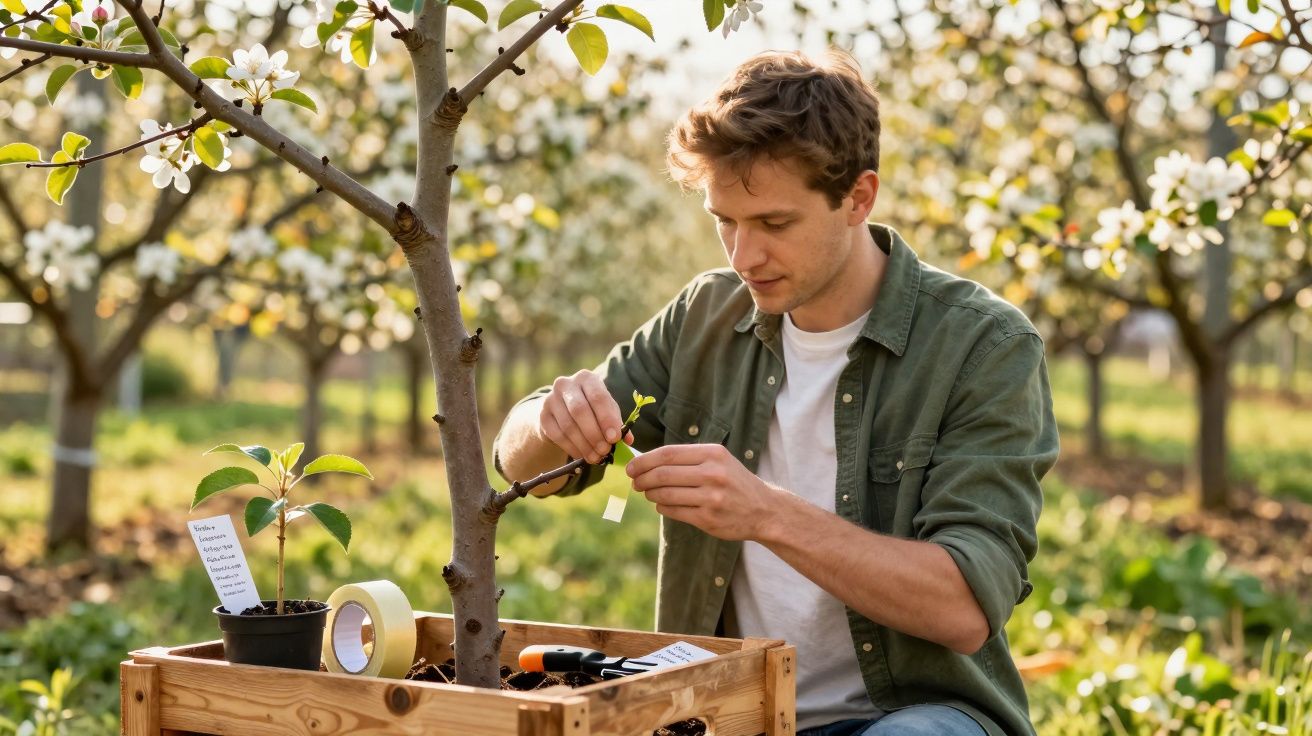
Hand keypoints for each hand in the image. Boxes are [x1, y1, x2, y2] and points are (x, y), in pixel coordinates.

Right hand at [537, 370, 632, 463]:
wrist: (561, 411)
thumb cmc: (591, 409)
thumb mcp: (606, 410)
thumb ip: (617, 422)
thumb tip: (628, 439)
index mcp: (586, 378)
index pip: (598, 397)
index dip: (607, 419)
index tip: (615, 438)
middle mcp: (566, 384)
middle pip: (580, 410)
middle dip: (595, 434)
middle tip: (605, 451)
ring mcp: (550, 399)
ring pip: (568, 425)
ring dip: (584, 444)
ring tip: (596, 457)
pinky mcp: (543, 416)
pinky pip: (557, 435)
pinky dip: (572, 448)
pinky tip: (582, 455)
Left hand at [626, 444, 786, 540]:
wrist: (764, 509)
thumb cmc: (734, 481)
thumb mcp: (719, 460)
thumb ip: (689, 459)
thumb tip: (647, 462)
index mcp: (713, 454)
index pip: (668, 454)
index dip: (644, 461)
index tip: (631, 467)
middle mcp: (713, 474)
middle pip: (663, 474)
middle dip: (642, 478)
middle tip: (635, 482)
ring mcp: (711, 497)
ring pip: (665, 494)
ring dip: (650, 494)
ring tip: (647, 493)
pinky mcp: (708, 519)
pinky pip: (674, 511)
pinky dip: (661, 507)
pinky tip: (661, 503)